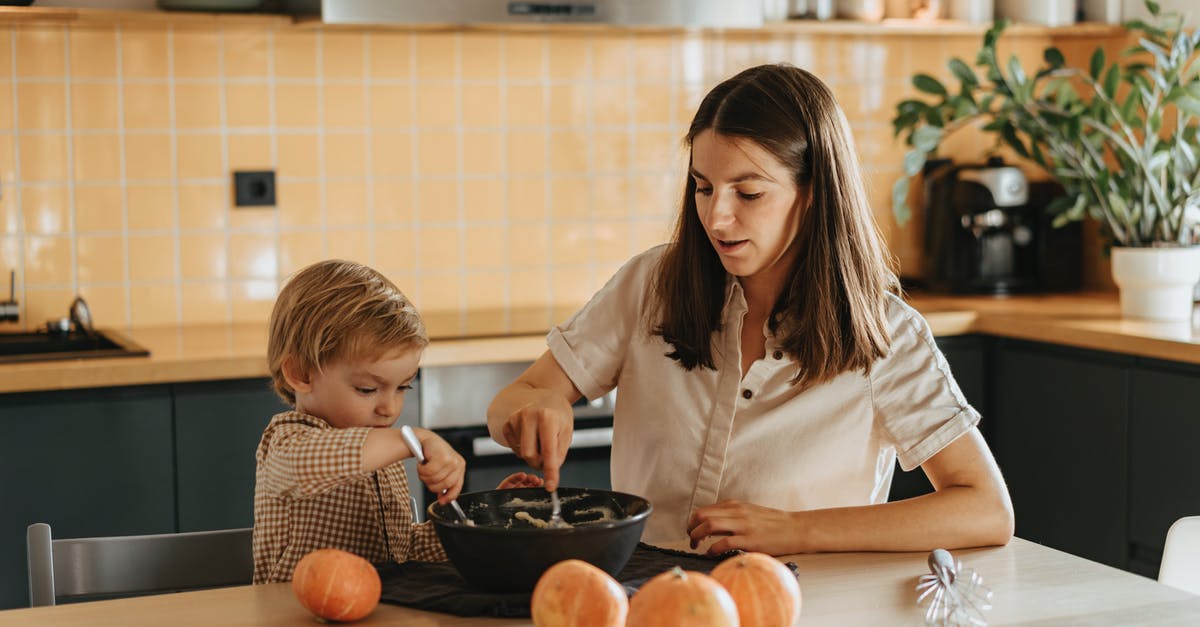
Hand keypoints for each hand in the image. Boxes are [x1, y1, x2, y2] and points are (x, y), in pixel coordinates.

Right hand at [415, 431, 465, 504]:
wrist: (425, 439)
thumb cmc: (433, 454)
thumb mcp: (443, 469)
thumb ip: (444, 482)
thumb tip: (442, 498)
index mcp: (460, 467)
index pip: (457, 487)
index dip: (449, 497)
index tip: (442, 501)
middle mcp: (457, 464)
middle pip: (443, 485)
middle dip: (431, 484)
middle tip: (427, 476)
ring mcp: (451, 460)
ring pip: (434, 479)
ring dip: (425, 476)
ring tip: (424, 468)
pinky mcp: (441, 457)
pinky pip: (428, 472)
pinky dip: (421, 469)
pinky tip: (422, 463)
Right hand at [500, 392, 572, 490]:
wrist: (544, 396)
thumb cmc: (558, 414)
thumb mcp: (566, 431)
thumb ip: (559, 453)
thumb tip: (550, 472)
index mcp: (547, 417)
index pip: (548, 451)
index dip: (550, 471)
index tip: (550, 486)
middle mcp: (528, 416)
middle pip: (530, 456)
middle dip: (540, 462)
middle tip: (548, 456)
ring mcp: (514, 419)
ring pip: (521, 453)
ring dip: (533, 455)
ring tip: (540, 441)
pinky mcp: (507, 424)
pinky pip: (514, 449)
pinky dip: (523, 449)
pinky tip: (531, 437)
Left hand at [686, 500, 800, 555]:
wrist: (796, 529)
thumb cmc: (773, 523)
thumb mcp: (749, 512)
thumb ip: (731, 515)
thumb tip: (711, 525)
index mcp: (735, 505)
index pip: (704, 509)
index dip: (693, 521)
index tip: (692, 531)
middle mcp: (736, 512)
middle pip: (701, 515)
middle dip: (690, 528)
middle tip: (691, 539)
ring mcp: (743, 525)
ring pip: (708, 525)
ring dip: (697, 536)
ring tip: (696, 546)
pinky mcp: (750, 540)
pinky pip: (723, 543)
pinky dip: (712, 549)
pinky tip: (711, 553)